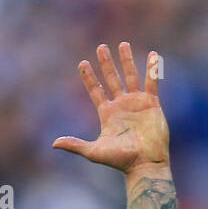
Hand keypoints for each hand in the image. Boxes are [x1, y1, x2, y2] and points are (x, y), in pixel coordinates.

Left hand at [53, 43, 168, 174]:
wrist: (144, 164)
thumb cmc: (120, 160)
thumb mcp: (94, 152)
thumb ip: (75, 145)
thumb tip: (54, 144)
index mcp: (107, 114)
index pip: (96, 91)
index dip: (89, 78)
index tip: (83, 63)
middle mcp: (121, 106)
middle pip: (111, 79)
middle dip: (106, 63)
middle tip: (101, 47)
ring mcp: (136, 103)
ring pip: (130, 76)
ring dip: (126, 60)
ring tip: (122, 44)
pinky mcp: (151, 104)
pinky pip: (152, 82)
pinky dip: (152, 69)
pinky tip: (153, 55)